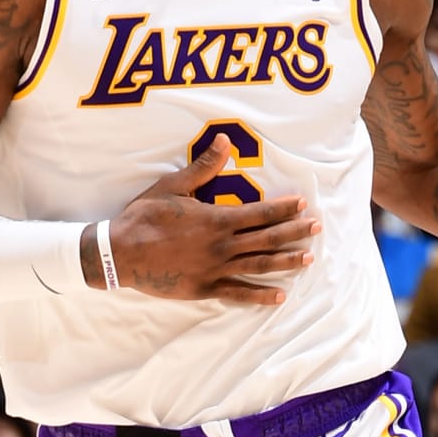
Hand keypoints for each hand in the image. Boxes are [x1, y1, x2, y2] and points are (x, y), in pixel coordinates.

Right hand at [98, 142, 318, 305]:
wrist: (120, 253)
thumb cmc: (145, 216)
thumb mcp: (173, 185)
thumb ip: (204, 166)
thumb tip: (224, 140)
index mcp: (217, 219)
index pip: (261, 213)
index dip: (285, 208)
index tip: (303, 205)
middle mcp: (223, 246)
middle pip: (268, 238)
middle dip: (295, 232)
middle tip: (317, 228)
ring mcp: (216, 270)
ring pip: (260, 266)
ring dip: (286, 261)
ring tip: (308, 258)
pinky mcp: (205, 289)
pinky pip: (239, 294)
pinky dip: (261, 296)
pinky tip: (280, 296)